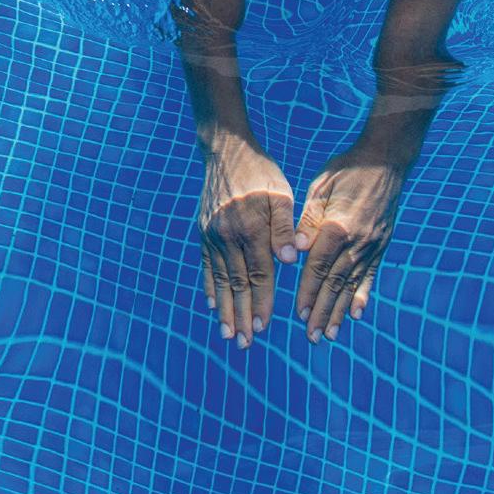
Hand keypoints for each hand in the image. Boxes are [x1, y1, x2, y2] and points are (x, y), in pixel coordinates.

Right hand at [196, 133, 296, 348]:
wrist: (225, 149)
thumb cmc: (260, 171)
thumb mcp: (280, 194)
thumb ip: (283, 228)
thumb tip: (289, 260)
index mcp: (250, 229)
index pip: (259, 274)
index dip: (262, 302)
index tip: (264, 327)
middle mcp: (227, 235)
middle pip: (236, 284)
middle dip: (241, 316)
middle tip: (243, 344)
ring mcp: (212, 234)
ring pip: (220, 279)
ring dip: (224, 309)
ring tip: (227, 333)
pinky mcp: (203, 231)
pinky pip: (206, 265)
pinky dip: (210, 286)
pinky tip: (212, 304)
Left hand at [293, 137, 417, 341]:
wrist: (385, 160)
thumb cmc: (345, 169)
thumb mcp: (320, 188)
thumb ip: (308, 221)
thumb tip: (296, 250)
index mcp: (337, 226)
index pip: (318, 267)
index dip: (307, 291)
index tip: (297, 312)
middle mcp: (357, 241)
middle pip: (335, 282)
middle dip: (321, 310)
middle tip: (310, 335)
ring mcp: (372, 245)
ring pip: (352, 284)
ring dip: (339, 311)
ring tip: (329, 333)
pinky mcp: (381, 245)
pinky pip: (370, 274)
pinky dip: (362, 295)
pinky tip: (356, 314)